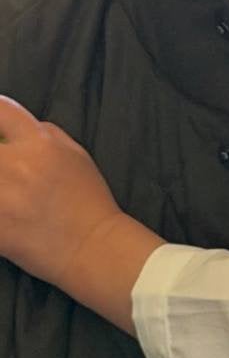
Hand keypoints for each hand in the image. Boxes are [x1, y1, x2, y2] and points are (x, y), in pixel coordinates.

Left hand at [0, 96, 121, 286]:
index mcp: (40, 144)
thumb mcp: (76, 154)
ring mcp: (2, 199)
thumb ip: (45, 134)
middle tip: (1, 165)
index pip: (0, 111)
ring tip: (4, 187)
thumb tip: (14, 129)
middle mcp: (17, 166)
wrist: (91, 246)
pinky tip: (4, 210)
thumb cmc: (87, 199)